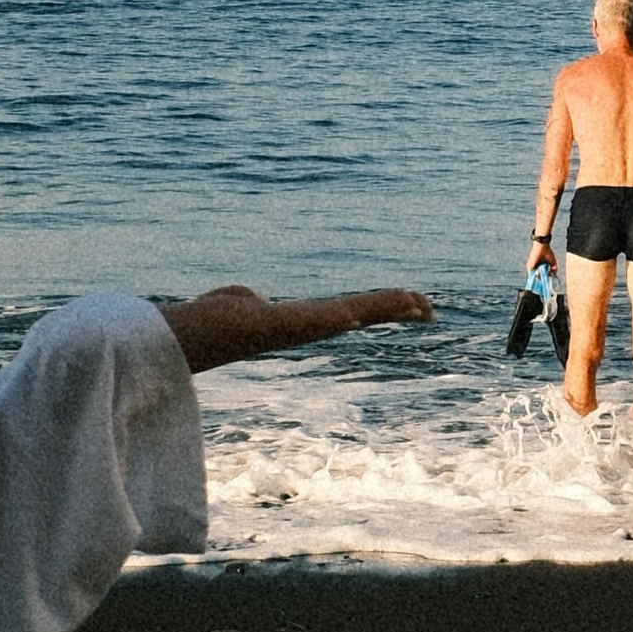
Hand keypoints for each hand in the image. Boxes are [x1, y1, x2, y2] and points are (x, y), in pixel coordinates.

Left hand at [158, 284, 434, 372]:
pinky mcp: (321, 321)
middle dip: (393, 309)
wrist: (208, 332)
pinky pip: (360, 309)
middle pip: (363, 314)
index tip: (393, 307)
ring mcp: (320, 325)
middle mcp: (314, 326)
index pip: (342, 313)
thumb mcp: (237, 300)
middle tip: (424, 309)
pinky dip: (389, 305)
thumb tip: (245, 298)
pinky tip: (411, 303)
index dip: (370, 308)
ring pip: (368, 311)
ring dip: (397, 306)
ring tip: (424, 305)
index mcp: (299, 321)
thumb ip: (244, 299)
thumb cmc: (214, 320)